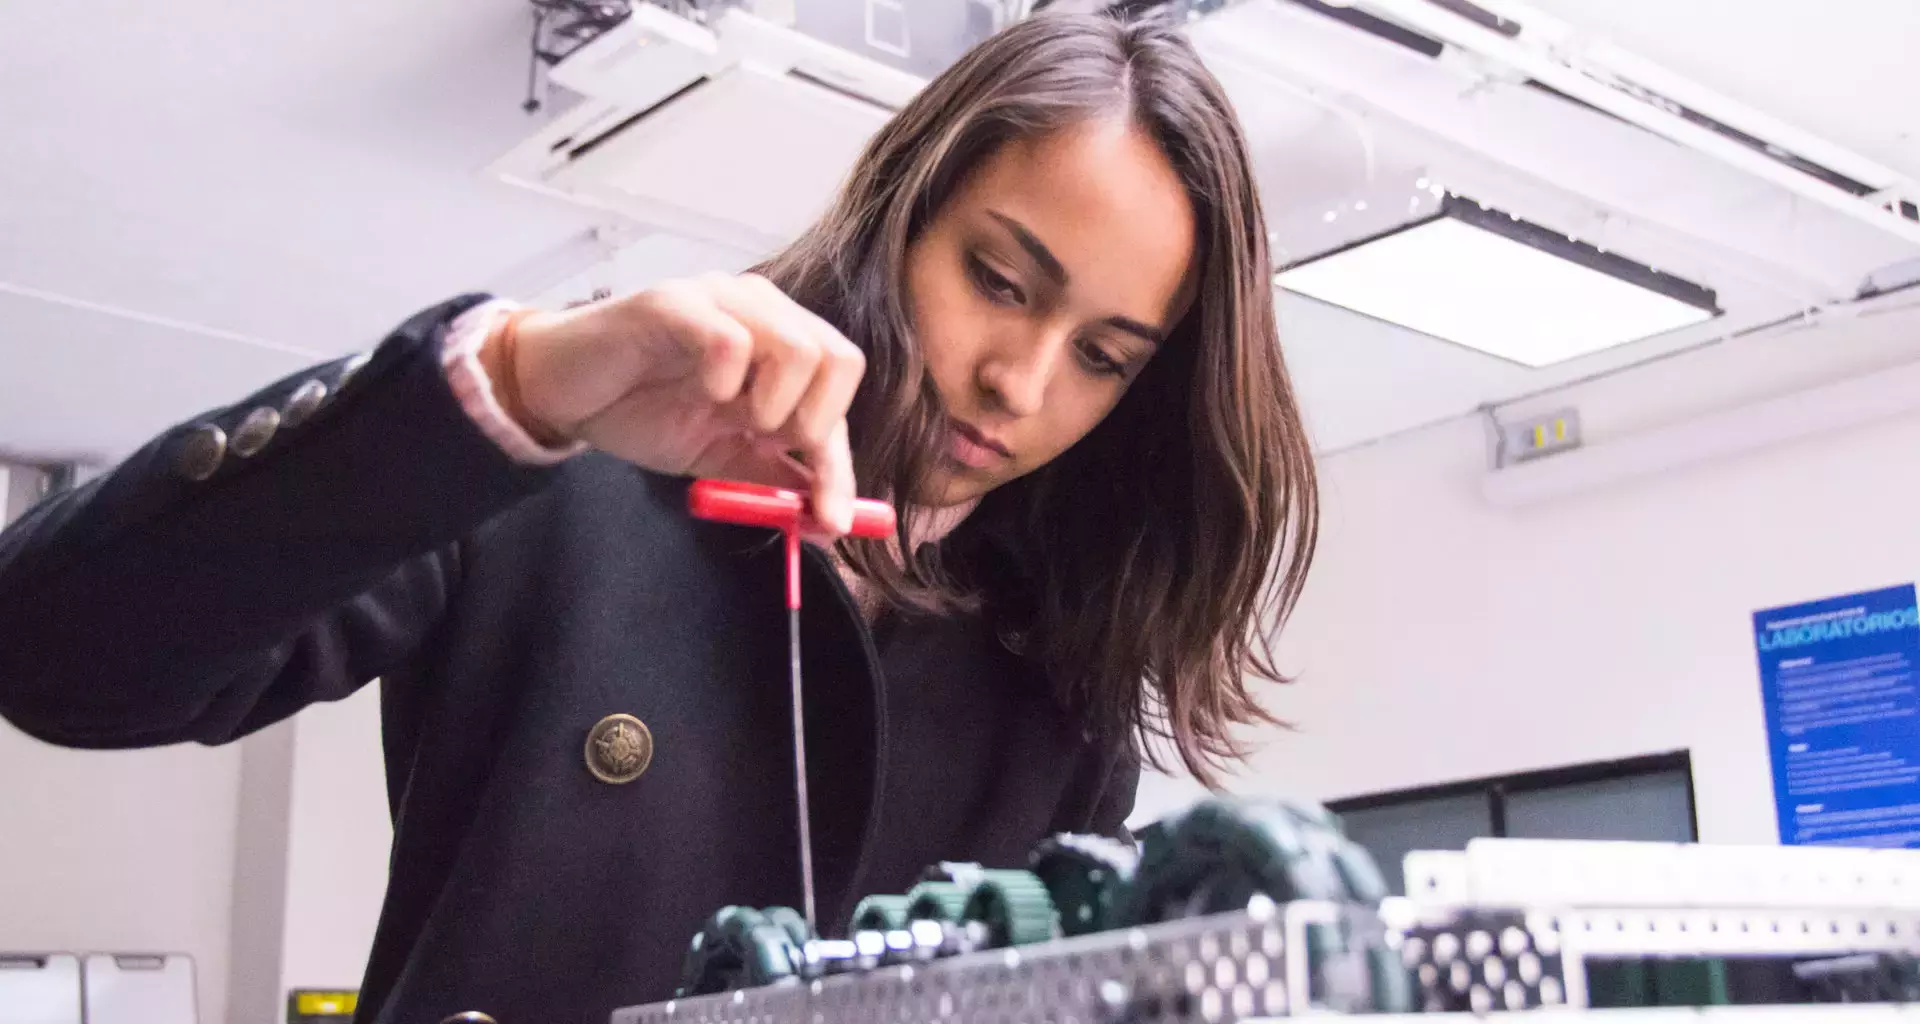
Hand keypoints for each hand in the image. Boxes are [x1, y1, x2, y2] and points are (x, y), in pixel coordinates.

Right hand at [497, 274, 866, 534]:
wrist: (562, 392)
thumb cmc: (643, 412)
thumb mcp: (723, 456)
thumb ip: (778, 478)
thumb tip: (831, 520)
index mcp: (782, 341)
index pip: (842, 392)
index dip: (840, 461)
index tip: (831, 518)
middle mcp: (762, 310)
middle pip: (840, 360)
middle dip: (816, 425)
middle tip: (765, 447)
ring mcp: (720, 299)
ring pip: (799, 347)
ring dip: (775, 406)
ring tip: (732, 419)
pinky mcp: (674, 303)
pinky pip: (731, 341)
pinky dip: (726, 383)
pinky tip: (702, 396)